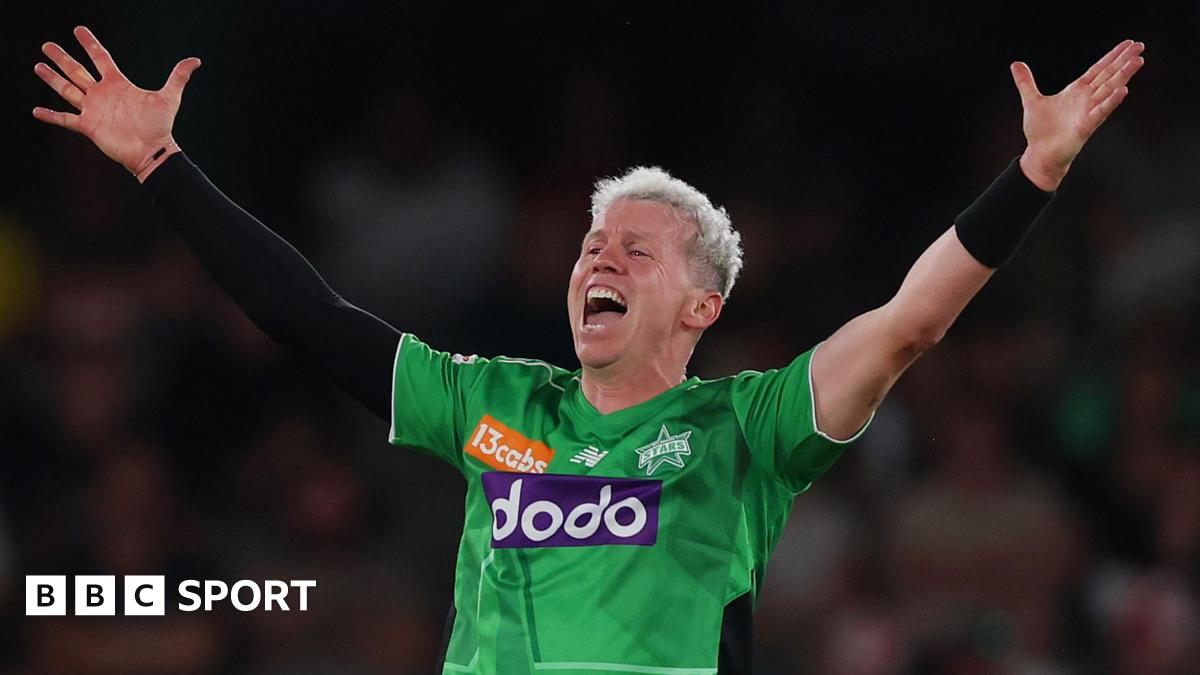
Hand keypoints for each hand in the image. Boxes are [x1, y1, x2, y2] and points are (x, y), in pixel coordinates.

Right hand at [32, 26, 200, 176]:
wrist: (152, 150)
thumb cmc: (160, 126)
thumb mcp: (169, 97)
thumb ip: (179, 77)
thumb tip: (196, 60)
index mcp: (118, 84)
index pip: (100, 58)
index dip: (90, 44)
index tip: (79, 30)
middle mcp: (102, 94)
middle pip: (78, 71)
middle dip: (62, 58)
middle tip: (47, 45)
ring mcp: (93, 109)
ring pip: (67, 90)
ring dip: (52, 79)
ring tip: (38, 66)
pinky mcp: (88, 126)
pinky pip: (65, 119)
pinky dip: (51, 116)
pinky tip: (36, 111)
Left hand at [1011, 40, 1144, 190]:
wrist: (1040, 155)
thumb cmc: (1040, 131)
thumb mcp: (1031, 100)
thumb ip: (1026, 82)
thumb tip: (1016, 64)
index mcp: (1076, 91)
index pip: (1098, 69)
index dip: (1112, 56)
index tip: (1128, 44)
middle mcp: (1086, 100)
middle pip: (1108, 75)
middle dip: (1123, 60)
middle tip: (1140, 46)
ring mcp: (1088, 112)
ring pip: (1109, 90)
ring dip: (1123, 75)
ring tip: (1137, 61)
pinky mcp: (1086, 126)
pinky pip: (1101, 111)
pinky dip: (1111, 101)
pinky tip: (1123, 90)